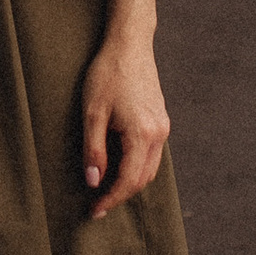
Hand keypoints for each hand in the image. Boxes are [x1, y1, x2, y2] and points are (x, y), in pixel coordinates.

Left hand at [80, 0, 170, 216]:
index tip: (94, 211)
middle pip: (143, 179)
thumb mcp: (92, 113)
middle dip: (121, 195)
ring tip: (106, 188)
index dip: (111, 199)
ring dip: (130, 182)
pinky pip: (152, 154)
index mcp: (142, 134)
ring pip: (150, 168)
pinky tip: (118, 165)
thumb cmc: (108, 74)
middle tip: (97, 204)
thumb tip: (94, 181)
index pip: (128, 180)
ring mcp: (163, 126)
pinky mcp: (161, 119)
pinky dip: (137, 167)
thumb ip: (94, 150)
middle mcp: (159, 133)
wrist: (129, 44)